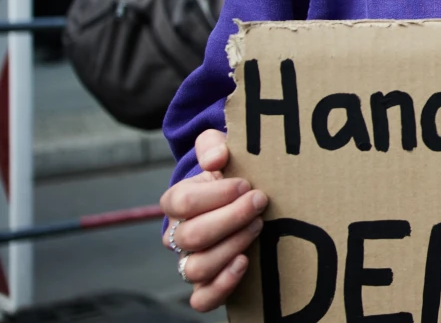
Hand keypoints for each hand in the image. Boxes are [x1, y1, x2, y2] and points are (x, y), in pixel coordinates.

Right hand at [159, 129, 268, 311]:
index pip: (182, 202)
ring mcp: (190, 262)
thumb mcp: (222, 151)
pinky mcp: (207, 285)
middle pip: (192, 236)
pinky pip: (202, 299)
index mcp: (177, 202)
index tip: (246, 184)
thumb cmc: (231, 174)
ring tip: (258, 226)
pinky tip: (245, 262)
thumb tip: (217, 157)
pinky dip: (223, 285)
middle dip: (231, 218)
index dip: (216, 194)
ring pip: (196, 268)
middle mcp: (178, 235)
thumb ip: (214, 145)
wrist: (242, 199)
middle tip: (260, 202)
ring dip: (232, 246)